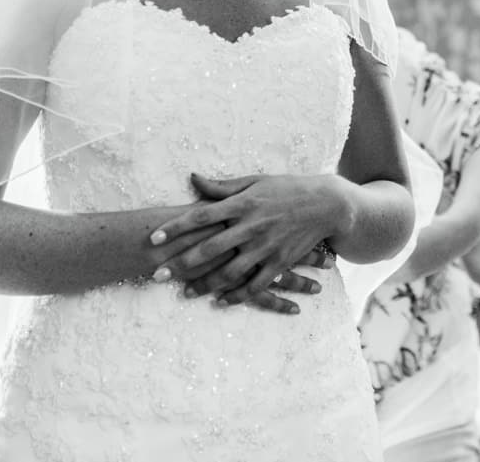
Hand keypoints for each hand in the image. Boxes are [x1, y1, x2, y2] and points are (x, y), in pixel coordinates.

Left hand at [149, 172, 343, 308]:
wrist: (325, 205)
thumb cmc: (286, 189)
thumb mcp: (255, 181)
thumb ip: (222, 186)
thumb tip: (192, 178)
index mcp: (243, 203)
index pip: (201, 216)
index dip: (176, 227)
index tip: (153, 238)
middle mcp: (252, 226)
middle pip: (209, 248)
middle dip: (181, 263)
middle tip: (156, 275)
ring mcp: (266, 247)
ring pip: (230, 272)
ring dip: (205, 284)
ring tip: (185, 293)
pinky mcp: (280, 262)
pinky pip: (256, 285)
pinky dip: (237, 296)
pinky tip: (220, 301)